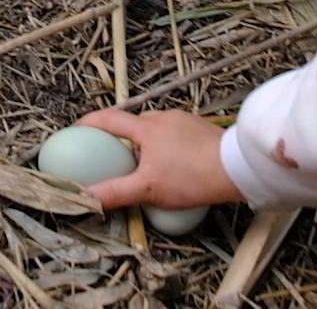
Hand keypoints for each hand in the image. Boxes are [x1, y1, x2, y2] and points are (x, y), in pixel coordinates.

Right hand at [74, 108, 244, 210]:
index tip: (77, 130)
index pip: (108, 119)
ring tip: (144, 164)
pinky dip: (165, 145)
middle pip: (132, 124)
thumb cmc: (192, 176)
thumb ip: (115, 193)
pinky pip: (174, 134)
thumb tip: (85, 198)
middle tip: (112, 156)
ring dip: (144, 142)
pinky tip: (173, 164)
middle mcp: (163, 118)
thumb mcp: (148, 189)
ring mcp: (184, 121)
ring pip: (155, 129)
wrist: (238, 168)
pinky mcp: (200, 130)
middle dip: (119, 137)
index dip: (89, 123)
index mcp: (145, 127)